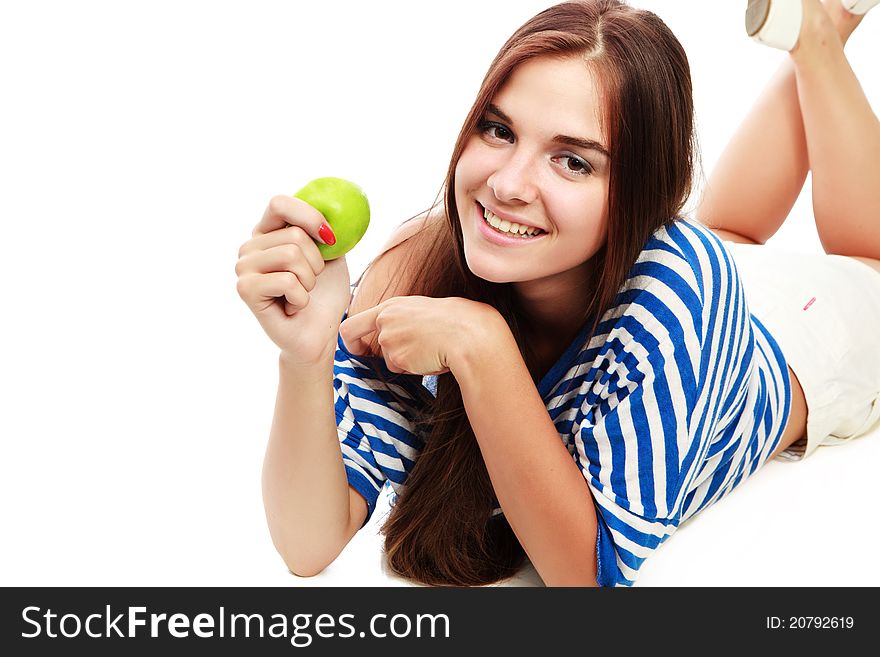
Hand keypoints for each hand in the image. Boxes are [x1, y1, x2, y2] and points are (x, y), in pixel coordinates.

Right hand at [236, 195, 350, 364]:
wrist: (318, 334)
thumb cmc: (324, 295)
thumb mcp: (332, 255)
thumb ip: (326, 230)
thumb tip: (334, 208)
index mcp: (267, 233)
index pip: (280, 203)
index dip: (309, 216)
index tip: (330, 238)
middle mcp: (250, 247)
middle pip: (295, 235)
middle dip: (317, 263)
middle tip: (310, 282)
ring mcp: (244, 268)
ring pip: (291, 256)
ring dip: (309, 281)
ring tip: (301, 294)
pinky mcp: (246, 289)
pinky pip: (287, 281)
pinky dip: (301, 298)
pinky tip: (292, 307)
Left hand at [338, 296, 500, 375]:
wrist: (470, 335)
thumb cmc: (459, 320)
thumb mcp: (425, 310)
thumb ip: (406, 320)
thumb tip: (405, 334)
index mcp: (392, 306)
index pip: (353, 323)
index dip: (351, 340)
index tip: (358, 348)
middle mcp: (384, 322)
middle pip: (360, 344)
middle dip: (363, 354)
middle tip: (373, 358)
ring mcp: (389, 341)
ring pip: (389, 359)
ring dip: (405, 360)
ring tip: (429, 350)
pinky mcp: (398, 359)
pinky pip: (403, 370)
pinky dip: (416, 368)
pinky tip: (432, 358)